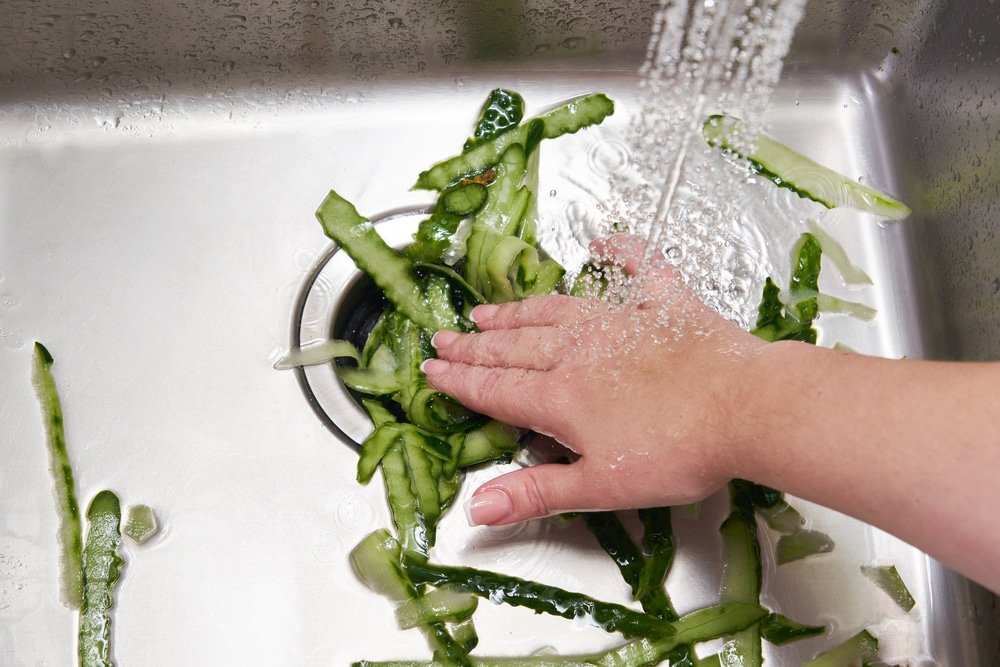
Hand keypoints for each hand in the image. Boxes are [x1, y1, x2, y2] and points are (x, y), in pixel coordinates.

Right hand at [422, 235, 767, 524]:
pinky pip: (638, 270)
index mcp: (561, 396)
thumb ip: (536, 492)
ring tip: (488, 310)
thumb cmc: (676, 452)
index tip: (430, 368)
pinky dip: (620, 252)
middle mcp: (581, 351)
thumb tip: (475, 509)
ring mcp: (622, 322)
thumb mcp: (600, 485)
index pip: (496, 387)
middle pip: (515, 346)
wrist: (746, 409)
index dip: (459, 380)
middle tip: (445, 336)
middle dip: (475, 345)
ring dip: (518, 311)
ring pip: (555, 310)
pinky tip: (601, 240)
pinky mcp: (666, 306)